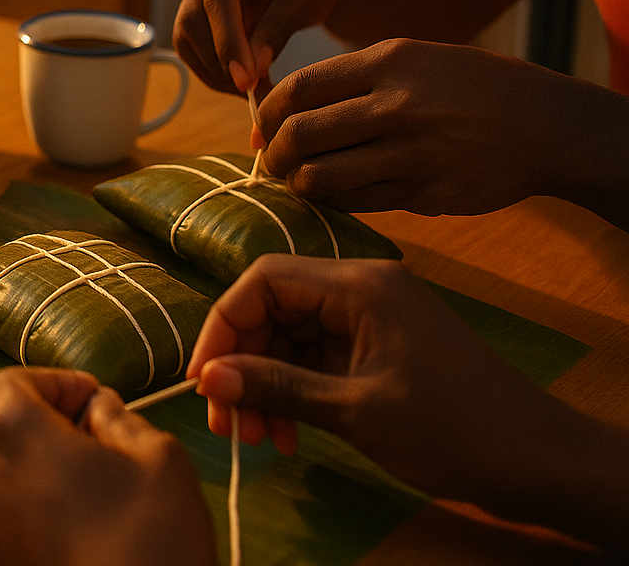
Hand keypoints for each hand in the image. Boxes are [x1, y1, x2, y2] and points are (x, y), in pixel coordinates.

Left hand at [0, 367, 214, 565]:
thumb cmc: (147, 546)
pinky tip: (55, 521)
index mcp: (9, 429)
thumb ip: (120, 419)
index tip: (91, 398)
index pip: (16, 381)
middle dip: (20, 414)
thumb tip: (100, 411)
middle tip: (72, 430)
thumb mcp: (158, 460)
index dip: (58, 384)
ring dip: (12, 461)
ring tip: (68, 481)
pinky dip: (7, 506)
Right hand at [174, 0, 359, 94]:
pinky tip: (240, 78)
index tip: (246, 80)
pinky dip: (212, 67)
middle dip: (219, 61)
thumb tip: (249, 73)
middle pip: (192, 17)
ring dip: (213, 69)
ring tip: (250, 87)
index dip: (227, 43)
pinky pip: (191, 42)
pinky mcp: (195, 2)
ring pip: (186, 35)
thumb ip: (276, 31)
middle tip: (250, 91)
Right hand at [188, 256, 628, 552]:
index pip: (263, 281)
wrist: (539, 460)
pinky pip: (317, 358)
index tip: (203, 380)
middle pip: (273, 309)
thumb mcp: (355, 410)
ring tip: (258, 440)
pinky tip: (288, 434)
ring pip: (291, 338)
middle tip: (227, 425)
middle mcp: (362, 290)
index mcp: (359, 285)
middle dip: (242, 363)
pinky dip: (295, 391)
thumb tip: (207, 379)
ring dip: (265, 384)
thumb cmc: (452, 428)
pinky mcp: (380, 349)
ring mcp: (373, 319)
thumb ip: (277, 387)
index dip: (224, 326)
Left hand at [256, 37, 628, 217]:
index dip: (268, 112)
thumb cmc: (468, 86)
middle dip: (274, 153)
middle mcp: (396, 106)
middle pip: (300, 135)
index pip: (298, 89)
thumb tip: (283, 111)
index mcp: (387, 63)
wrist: (545, 124)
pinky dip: (333, 201)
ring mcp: (411, 153)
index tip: (263, 126)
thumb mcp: (414, 57)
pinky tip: (335, 193)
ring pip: (321, 178)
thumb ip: (351, 79)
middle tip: (272, 160)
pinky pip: (356, 203)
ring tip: (298, 181)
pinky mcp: (424, 193)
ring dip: (298, 184)